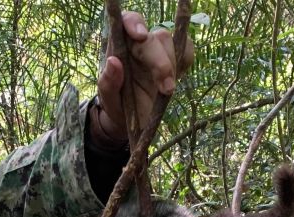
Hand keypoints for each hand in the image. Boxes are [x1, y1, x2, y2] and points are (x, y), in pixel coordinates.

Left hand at [92, 11, 195, 145]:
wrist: (131, 118)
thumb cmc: (117, 104)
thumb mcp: (108, 98)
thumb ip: (108, 82)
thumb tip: (113, 61)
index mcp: (121, 46)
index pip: (127, 21)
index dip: (134, 23)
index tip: (141, 36)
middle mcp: (140, 44)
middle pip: (156, 37)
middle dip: (161, 61)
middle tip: (165, 88)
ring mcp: (158, 51)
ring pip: (171, 43)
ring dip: (173, 66)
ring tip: (166, 90)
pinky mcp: (174, 60)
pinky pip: (185, 51)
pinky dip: (185, 61)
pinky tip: (176, 79)